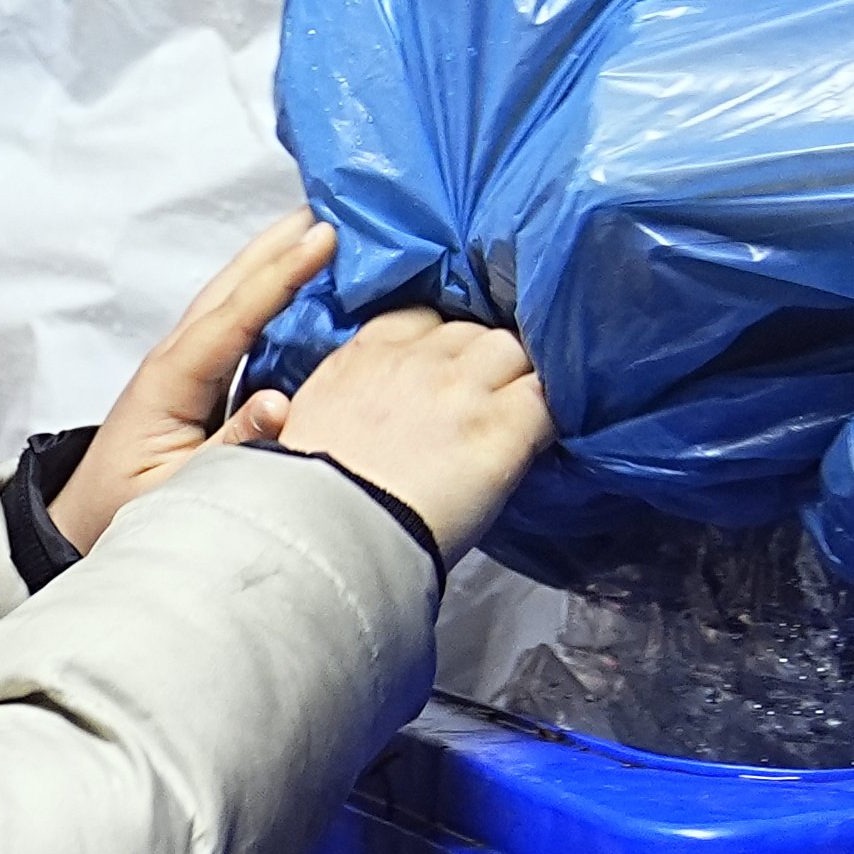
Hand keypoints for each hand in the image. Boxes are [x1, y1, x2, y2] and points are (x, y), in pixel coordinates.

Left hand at [49, 214, 332, 554]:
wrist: (85, 519)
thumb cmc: (128, 507)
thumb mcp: (183, 488)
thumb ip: (234, 447)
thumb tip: (279, 405)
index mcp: (169, 380)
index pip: (233, 316)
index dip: (280, 275)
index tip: (323, 238)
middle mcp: (174, 358)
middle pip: (231, 286)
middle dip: (280, 243)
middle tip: (333, 203)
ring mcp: (183, 361)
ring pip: (232, 294)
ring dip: (273, 256)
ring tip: (321, 222)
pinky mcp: (196, 373)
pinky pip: (239, 319)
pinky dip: (269, 290)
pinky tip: (301, 277)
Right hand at [263, 304, 554, 557]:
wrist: (332, 535)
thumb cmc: (308, 497)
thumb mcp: (304, 422)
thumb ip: (344, 392)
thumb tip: (362, 401)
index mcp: (365, 355)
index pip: (421, 318)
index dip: (439, 344)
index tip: (441, 372)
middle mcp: (419, 359)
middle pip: (474, 331)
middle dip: (481, 361)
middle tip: (481, 401)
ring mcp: (464, 389)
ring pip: (515, 352)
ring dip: (518, 379)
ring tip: (513, 416)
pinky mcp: (503, 427)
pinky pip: (546, 398)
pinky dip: (548, 413)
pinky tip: (539, 437)